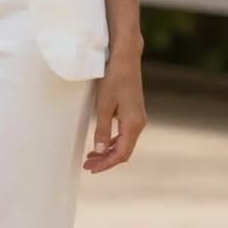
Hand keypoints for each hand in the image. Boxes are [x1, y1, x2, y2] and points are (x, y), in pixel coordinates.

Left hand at [83, 48, 146, 174]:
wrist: (125, 59)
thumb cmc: (114, 79)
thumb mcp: (103, 106)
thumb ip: (101, 130)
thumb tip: (99, 151)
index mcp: (133, 124)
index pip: (121, 153)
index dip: (106, 164)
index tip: (91, 169)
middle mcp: (139, 123)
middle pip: (123, 151)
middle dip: (105, 160)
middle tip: (87, 165)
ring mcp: (138, 118)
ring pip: (124, 143)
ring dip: (108, 151)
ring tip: (91, 156)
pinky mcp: (134, 112)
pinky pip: (125, 134)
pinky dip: (112, 141)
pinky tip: (102, 143)